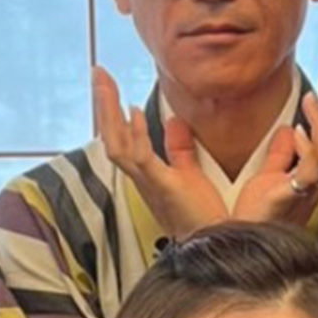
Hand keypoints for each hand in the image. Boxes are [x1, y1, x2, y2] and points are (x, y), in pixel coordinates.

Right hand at [92, 65, 231, 239]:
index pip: (123, 139)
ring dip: (110, 113)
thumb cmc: (205, 217)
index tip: (112, 89)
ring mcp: (149, 184)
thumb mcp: (191, 174)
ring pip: (117, 145)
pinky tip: (134, 114)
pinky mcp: (162, 189)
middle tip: (99, 74)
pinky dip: (135, 136)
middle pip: (112, 137)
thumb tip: (175, 120)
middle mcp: (142, 179)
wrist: (217, 243)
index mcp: (148, 175)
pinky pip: (140, 160)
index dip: (114, 114)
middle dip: (104, 105)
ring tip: (105, 84)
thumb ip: (181, 149)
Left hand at [229, 72, 317, 228]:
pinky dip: (309, 147)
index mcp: (308, 176)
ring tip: (314, 95)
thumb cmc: (252, 218)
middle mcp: (314, 182)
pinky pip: (313, 168)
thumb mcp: (266, 177)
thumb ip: (278, 155)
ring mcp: (308, 189)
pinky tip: (299, 130)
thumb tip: (288, 131)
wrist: (237, 245)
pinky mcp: (295, 196)